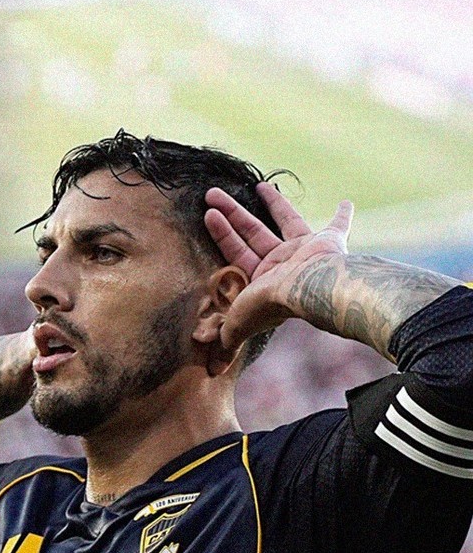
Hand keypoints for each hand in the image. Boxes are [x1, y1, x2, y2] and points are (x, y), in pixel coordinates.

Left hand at [204, 182, 352, 349]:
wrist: (317, 289)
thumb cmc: (278, 303)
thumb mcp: (240, 321)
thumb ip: (227, 340)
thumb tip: (213, 369)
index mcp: (259, 280)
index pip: (233, 254)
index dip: (220, 236)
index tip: (206, 217)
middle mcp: (280, 265)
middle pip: (249, 232)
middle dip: (231, 213)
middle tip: (212, 192)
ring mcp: (304, 253)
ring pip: (279, 220)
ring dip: (270, 202)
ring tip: (257, 183)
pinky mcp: (328, 243)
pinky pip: (337, 228)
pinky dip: (343, 217)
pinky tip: (346, 202)